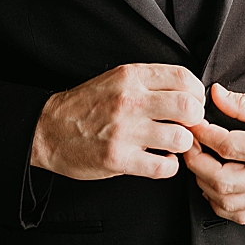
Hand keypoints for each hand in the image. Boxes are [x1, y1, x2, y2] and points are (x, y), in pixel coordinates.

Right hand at [30, 63, 205, 179]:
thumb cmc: (86, 106)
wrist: (47, 130)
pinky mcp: (118, 159)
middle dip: (195, 118)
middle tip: (188, 125)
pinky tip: (162, 160)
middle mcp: (129, 101)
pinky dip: (169, 166)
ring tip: (173, 144)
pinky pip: (163, 166)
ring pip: (180, 138)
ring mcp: (124, 131)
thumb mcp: (117, 79)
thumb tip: (189, 90)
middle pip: (189, 107)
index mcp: (132, 77)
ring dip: (183, 144)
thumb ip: (151, 81)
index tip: (194, 103)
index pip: (184, 78)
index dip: (197, 93)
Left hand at [184, 83, 244, 224]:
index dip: (204, 135)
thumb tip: (217, 95)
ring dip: (204, 184)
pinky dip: (219, 203)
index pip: (228, 147)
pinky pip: (239, 215)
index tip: (194, 124)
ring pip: (225, 203)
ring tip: (201, 163)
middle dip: (196, 162)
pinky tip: (215, 185)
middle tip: (190, 145)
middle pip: (220, 180)